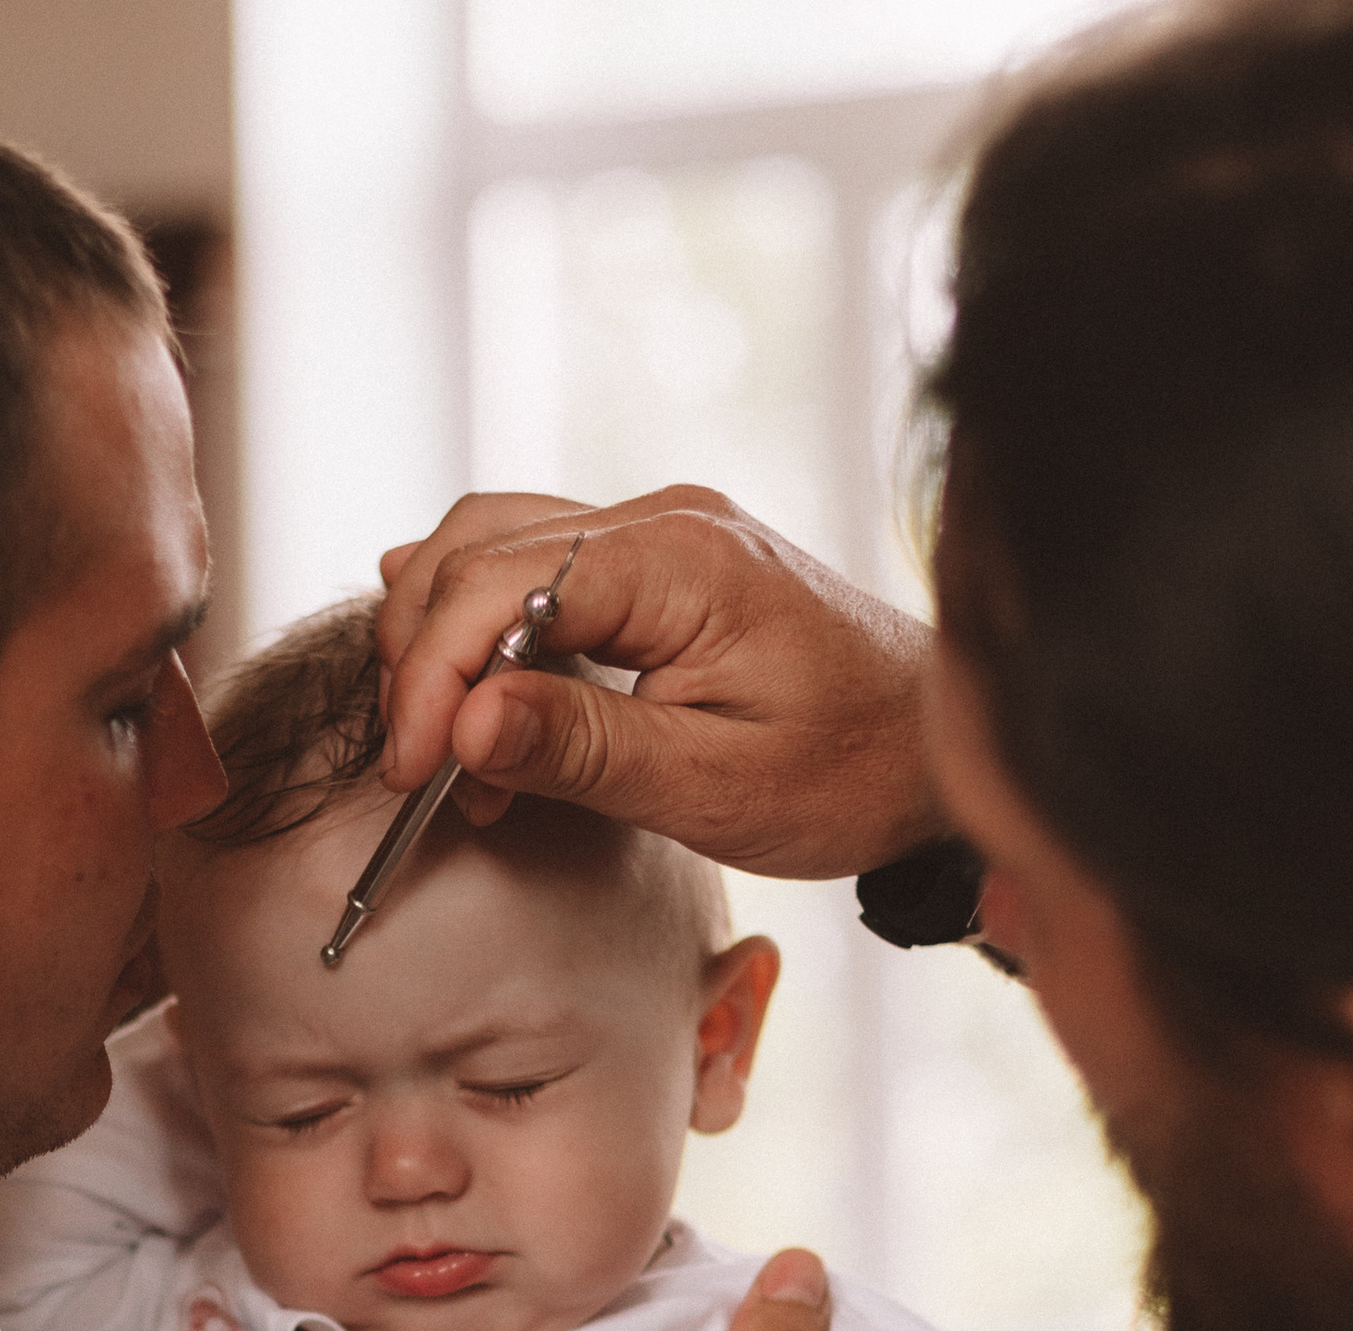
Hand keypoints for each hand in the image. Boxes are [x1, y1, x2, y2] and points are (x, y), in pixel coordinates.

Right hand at [375, 487, 942, 877]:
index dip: (433, 679)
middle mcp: (664, 521)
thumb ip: (585, 751)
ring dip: (441, 638)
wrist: (939, 749)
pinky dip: (478, 620)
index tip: (412, 773)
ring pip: (493, 544)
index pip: (500, 583)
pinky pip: (535, 565)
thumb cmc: (851, 772)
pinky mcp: (657, 567)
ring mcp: (660, 533)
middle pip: (479, 549)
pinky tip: (455, 678)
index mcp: (681, 559)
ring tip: (440, 746)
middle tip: (416, 771)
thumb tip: (467, 725)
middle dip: (422, 661)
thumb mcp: (714, 786)